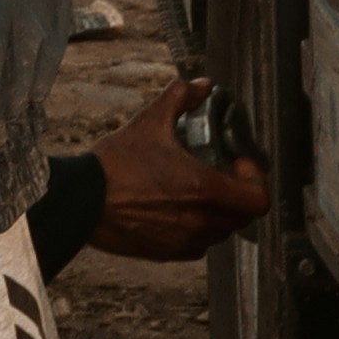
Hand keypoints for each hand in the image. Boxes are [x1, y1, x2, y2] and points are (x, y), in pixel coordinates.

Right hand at [85, 77, 271, 262]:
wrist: (80, 202)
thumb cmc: (115, 164)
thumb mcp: (150, 119)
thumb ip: (182, 96)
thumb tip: (203, 85)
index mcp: (203, 189)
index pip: (258, 200)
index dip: (256, 180)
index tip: (239, 163)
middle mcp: (198, 221)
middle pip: (244, 217)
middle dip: (240, 194)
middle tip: (225, 174)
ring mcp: (182, 242)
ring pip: (221, 232)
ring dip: (221, 212)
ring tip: (202, 190)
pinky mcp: (165, 254)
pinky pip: (198, 246)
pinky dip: (199, 229)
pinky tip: (181, 208)